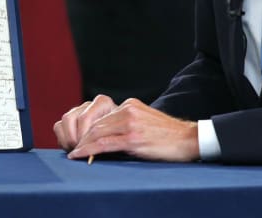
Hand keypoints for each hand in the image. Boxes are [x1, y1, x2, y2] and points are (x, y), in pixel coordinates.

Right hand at [54, 94, 118, 150]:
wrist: (122, 138)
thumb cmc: (124, 139)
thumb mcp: (120, 138)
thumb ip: (109, 139)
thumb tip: (96, 147)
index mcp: (104, 103)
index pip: (85, 118)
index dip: (82, 136)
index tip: (87, 149)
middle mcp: (89, 104)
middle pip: (73, 118)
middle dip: (75, 138)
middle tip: (81, 151)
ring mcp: (78, 110)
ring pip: (65, 120)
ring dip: (69, 138)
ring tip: (77, 150)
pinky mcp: (69, 119)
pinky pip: (58, 126)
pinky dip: (63, 139)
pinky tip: (73, 148)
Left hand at [66, 98, 198, 162]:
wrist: (189, 139)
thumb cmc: (168, 135)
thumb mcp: (145, 121)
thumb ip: (126, 123)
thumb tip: (106, 136)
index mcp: (130, 105)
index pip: (101, 117)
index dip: (88, 130)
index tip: (79, 139)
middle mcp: (128, 110)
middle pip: (96, 124)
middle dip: (82, 137)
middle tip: (72, 148)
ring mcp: (130, 123)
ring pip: (97, 133)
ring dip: (83, 145)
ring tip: (74, 153)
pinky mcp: (133, 138)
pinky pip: (104, 144)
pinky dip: (89, 150)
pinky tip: (80, 155)